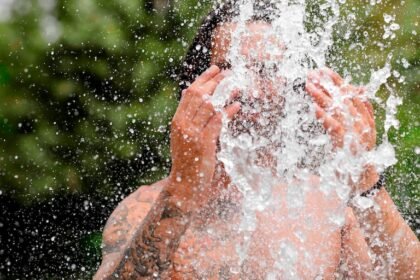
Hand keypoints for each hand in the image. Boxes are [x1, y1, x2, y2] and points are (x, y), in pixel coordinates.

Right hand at [167, 65, 239, 212]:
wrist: (184, 185)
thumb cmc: (186, 161)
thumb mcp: (182, 136)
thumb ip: (187, 115)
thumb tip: (186, 93)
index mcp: (177, 120)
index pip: (189, 93)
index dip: (203, 79)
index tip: (214, 69)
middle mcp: (182, 124)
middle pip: (198, 95)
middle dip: (214, 81)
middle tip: (227, 73)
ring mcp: (192, 133)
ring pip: (208, 106)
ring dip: (223, 93)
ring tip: (235, 85)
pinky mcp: (203, 143)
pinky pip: (217, 122)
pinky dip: (228, 112)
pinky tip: (237, 106)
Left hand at [305, 68, 377, 192]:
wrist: (361, 180)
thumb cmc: (354, 154)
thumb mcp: (356, 131)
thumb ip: (355, 112)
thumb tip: (357, 89)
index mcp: (365, 117)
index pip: (350, 93)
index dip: (337, 81)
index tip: (323, 70)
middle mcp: (362, 122)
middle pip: (344, 98)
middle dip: (327, 84)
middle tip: (311, 74)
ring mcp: (356, 133)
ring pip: (338, 110)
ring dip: (323, 96)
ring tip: (309, 86)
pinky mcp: (347, 145)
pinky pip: (335, 128)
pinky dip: (324, 117)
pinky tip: (314, 108)